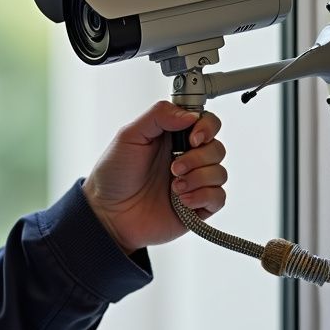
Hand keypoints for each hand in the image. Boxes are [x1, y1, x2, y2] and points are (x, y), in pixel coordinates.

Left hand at [83, 101, 226, 254]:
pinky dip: (203, 197)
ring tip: (174, 187)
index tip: (193, 138)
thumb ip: (158, 116)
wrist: (109, 214)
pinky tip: (182, 201)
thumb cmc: (113, 175)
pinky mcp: (197, 206)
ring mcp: (193, 182)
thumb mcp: (129, 136)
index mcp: (172, 137)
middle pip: (217, 147)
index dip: (206, 127)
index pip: (206, 123)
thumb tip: (190, 115)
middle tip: (174, 168)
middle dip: (197, 158)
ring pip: (220, 172)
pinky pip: (218, 197)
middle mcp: (186, 157)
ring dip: (198, 179)